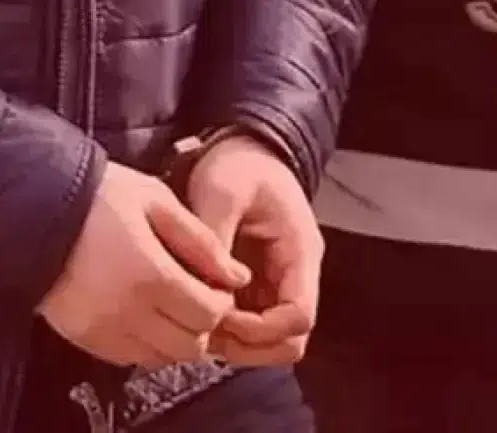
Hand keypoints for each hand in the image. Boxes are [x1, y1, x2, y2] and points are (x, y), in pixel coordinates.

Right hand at [39, 162, 251, 367]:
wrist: (33, 209)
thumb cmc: (98, 196)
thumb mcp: (155, 200)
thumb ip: (201, 241)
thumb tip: (237, 276)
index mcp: (150, 274)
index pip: (208, 314)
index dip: (222, 302)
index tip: (217, 283)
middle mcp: (127, 311)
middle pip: (190, 345)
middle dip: (203, 324)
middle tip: (198, 296)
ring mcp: (103, 329)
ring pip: (162, 357)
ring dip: (177, 337)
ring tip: (171, 304)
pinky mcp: (84, 337)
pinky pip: (131, 358)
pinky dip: (148, 344)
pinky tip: (144, 313)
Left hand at [184, 133, 324, 365]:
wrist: (242, 150)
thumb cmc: (237, 166)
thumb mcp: (222, 190)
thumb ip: (216, 237)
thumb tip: (207, 287)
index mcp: (300, 252)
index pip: (298, 316)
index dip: (260, 329)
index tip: (220, 314)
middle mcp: (296, 275)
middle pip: (289, 341)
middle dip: (248, 346)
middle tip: (205, 329)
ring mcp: (278, 284)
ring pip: (271, 342)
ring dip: (236, 343)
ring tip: (197, 322)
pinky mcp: (258, 286)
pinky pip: (251, 326)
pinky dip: (227, 331)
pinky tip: (197, 313)